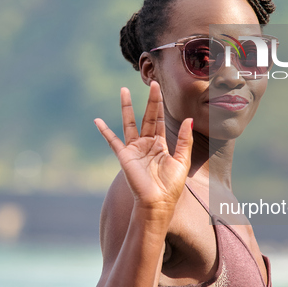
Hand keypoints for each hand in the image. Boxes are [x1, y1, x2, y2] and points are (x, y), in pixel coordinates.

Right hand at [94, 82, 192, 214]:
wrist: (157, 203)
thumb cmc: (171, 186)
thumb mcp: (182, 160)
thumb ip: (185, 139)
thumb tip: (190, 119)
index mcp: (161, 145)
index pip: (160, 120)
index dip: (159, 104)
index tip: (158, 88)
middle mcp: (147, 144)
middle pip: (148, 117)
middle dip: (149, 101)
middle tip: (151, 83)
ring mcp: (134, 149)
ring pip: (130, 123)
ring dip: (127, 107)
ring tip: (124, 90)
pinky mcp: (124, 156)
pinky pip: (112, 141)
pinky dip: (105, 131)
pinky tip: (97, 121)